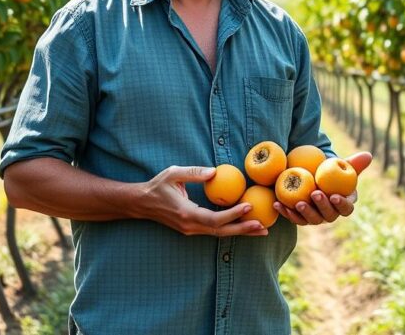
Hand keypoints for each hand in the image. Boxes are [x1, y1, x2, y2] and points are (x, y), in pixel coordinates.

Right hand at [138, 165, 267, 236]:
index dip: (233, 214)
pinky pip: (214, 230)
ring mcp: (191, 230)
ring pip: (219, 233)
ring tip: (261, 230)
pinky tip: (244, 226)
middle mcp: (190, 226)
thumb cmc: (157, 186)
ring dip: (240, 232)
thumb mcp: (173, 174)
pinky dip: (230, 228)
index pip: (214, 218)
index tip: (249, 206)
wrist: (141, 203)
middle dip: (243, 229)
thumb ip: (194, 173)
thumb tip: (215, 171)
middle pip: (221, 231)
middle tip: (263, 226)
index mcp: (186, 214)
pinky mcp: (192, 229)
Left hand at [274, 152, 371, 225]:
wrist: (313, 175)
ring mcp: (316, 217)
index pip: (347, 208)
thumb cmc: (330, 170)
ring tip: (298, 202)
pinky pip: (294, 217)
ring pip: (311, 219)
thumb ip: (355, 163)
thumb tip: (368, 155)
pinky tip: (278, 204)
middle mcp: (331, 213)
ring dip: (304, 213)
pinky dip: (286, 212)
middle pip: (329, 215)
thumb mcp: (342, 165)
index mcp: (344, 203)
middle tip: (315, 194)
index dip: (341, 204)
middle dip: (322, 206)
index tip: (334, 195)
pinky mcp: (301, 217)